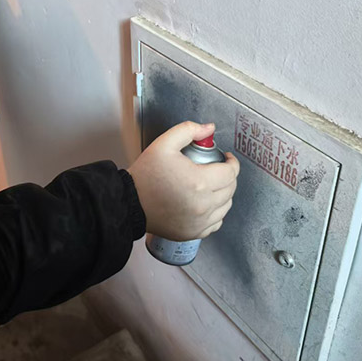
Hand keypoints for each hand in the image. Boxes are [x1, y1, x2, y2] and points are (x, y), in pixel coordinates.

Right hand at [128, 121, 239, 240]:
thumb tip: (209, 128)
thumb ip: (188, 130)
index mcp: (199, 182)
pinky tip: (205, 203)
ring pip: (226, 206)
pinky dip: (215, 212)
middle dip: (228, 177)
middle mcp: (202, 204)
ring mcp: (199, 221)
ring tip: (211, 186)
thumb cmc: (144, 176)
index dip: (232, 163)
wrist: (129, 202)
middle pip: (231, 189)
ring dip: (223, 194)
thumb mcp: (164, 144)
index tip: (227, 159)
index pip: (231, 172)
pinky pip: (216, 222)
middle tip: (217, 170)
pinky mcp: (193, 232)